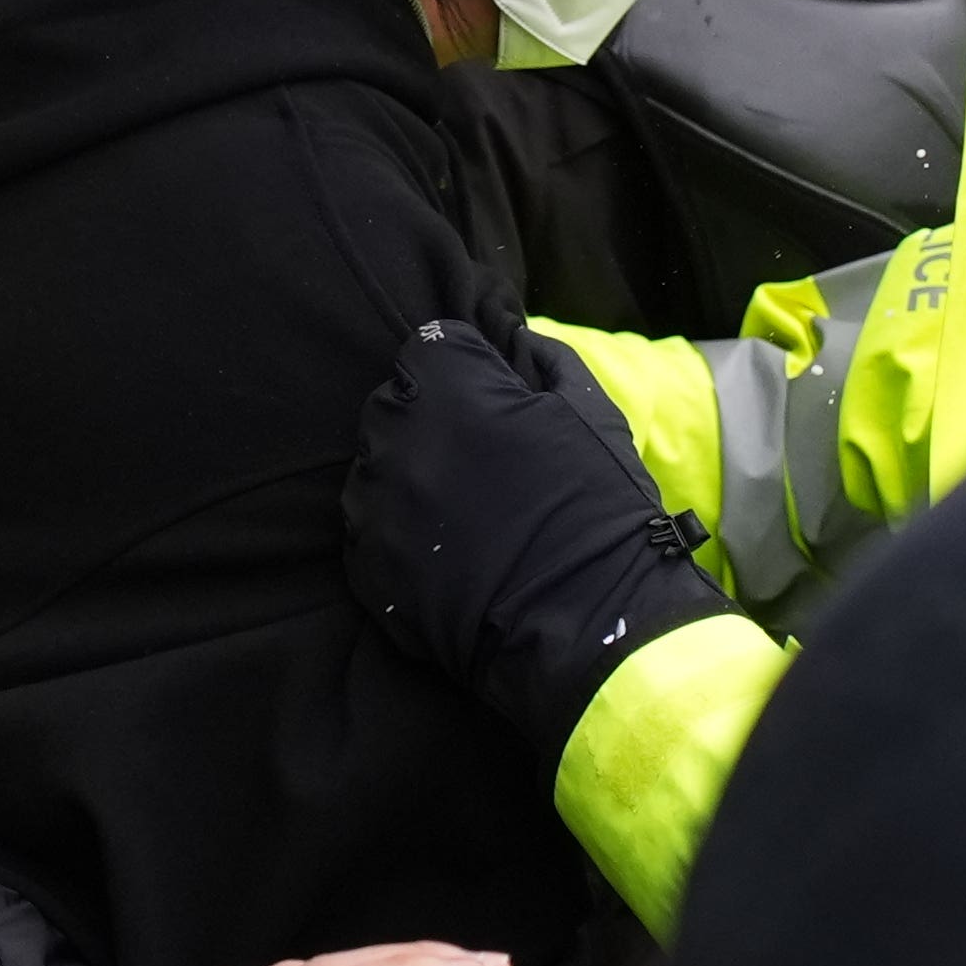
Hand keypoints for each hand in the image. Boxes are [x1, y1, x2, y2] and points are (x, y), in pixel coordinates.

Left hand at [345, 319, 733, 748]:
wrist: (588, 624)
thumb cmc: (600, 510)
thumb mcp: (591, 414)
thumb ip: (547, 361)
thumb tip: (518, 341)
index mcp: (448, 390)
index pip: (428, 348)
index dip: (462, 370)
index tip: (487, 398)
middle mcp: (395, 439)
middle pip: (393, 404)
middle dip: (430, 420)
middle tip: (480, 459)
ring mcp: (373, 506)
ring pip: (375, 469)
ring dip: (409, 478)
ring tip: (466, 513)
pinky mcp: (365, 566)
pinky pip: (370, 530)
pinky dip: (400, 534)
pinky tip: (450, 553)